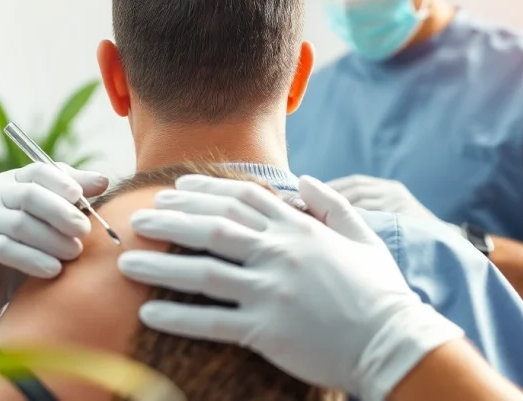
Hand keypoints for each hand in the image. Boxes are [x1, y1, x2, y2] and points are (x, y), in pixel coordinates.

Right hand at [0, 163, 108, 334]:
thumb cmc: (23, 249)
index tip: (83, 197)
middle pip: (31, 195)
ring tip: (74, 253)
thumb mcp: (47, 223)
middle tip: (84, 230)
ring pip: (20, 224)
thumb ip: (71, 201)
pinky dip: (33, 259)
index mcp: (13, 181)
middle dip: (62, 212)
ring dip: (52, 239)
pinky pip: (5, 249)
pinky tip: (54, 269)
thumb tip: (103, 180)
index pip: (39, 171)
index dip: (63, 181)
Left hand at [117, 175, 463, 400]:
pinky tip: (149, 313)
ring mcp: (272, 291)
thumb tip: (306, 179)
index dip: (203, 191)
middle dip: (170, 220)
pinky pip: (212, 321)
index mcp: (299, 229)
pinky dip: (178, 317)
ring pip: (203, 271)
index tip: (174, 190)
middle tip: (138, 219)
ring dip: (160, 266)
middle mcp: (280, 253)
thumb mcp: (362, 237)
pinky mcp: (267, 330)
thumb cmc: (380, 292)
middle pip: (213, 227)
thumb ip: (332, 204)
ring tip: (126, 263)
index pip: (242, 198)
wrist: (395, 343)